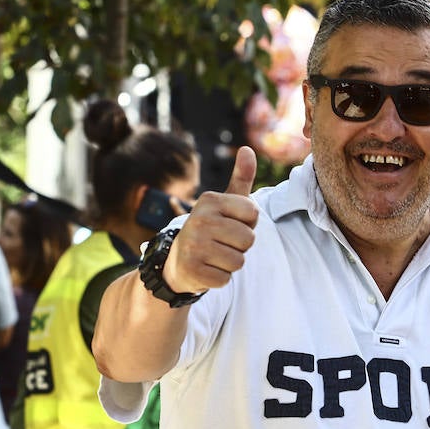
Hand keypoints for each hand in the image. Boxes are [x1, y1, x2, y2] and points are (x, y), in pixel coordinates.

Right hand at [163, 146, 258, 294]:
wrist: (176, 262)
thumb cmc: (210, 230)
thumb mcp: (224, 203)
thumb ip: (240, 179)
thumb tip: (248, 149)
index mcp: (209, 200)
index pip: (253, 213)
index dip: (248, 223)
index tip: (231, 224)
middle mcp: (199, 219)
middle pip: (248, 239)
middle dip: (240, 246)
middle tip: (221, 243)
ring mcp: (193, 245)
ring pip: (239, 261)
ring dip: (230, 263)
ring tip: (214, 256)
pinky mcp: (192, 270)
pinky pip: (225, 279)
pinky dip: (219, 278)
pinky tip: (206, 269)